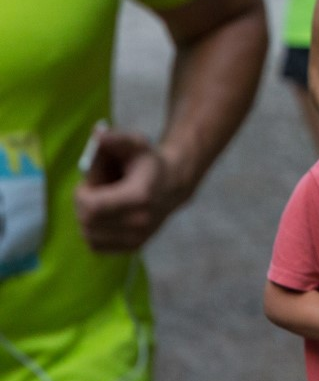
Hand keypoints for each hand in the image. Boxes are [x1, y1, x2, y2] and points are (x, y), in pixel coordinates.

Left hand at [74, 127, 186, 251]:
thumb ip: (115, 138)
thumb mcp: (134, 144)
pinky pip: (96, 246)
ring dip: (87, 218)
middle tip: (94, 192)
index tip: (87, 185)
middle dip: (82, 205)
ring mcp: (138, 237)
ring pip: (89, 235)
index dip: (81, 196)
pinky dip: (93, 232)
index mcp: (139, 197)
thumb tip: (97, 134)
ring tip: (102, 203)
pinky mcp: (134, 246)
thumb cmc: (148, 161)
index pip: (93, 208)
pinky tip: (105, 217)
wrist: (174, 184)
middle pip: (88, 222)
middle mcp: (140, 222)